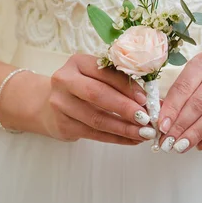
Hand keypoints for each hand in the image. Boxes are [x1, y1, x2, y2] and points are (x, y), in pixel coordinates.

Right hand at [40, 54, 156, 144]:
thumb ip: (120, 83)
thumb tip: (153, 100)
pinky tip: (132, 140)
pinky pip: (93, 134)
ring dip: (124, 128)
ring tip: (144, 133)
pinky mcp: (62, 125)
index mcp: (78, 62)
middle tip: (146, 119)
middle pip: (97, 95)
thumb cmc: (82, 88)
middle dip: (125, 108)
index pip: (105, 73)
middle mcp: (65, 80)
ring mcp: (60, 104)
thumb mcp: (96, 77)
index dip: (127, 86)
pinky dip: (116, 138)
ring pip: (96, 119)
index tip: (146, 99)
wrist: (48, 105)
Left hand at [157, 52, 201, 152]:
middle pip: (199, 102)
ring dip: (196, 133)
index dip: (171, 108)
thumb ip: (179, 98)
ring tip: (182, 146)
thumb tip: (162, 122)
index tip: (162, 127)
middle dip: (182, 125)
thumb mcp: (195, 83)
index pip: (184, 86)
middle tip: (169, 142)